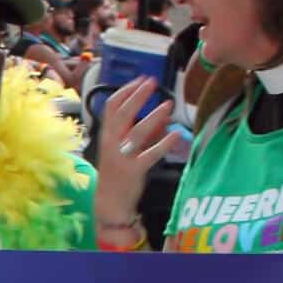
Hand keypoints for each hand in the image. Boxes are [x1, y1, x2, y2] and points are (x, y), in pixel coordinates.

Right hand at [95, 79, 174, 224]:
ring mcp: (122, 157)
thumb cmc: (117, 172)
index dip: (126, 90)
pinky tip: (175, 133)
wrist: (109, 203)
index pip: (112, 106)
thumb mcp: (123, 148)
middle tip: (153, 82)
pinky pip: (150, 154)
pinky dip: (164, 143)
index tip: (142, 79)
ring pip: (137, 132)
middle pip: (122, 113)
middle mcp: (111, 143)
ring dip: (154, 116)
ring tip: (169, 104)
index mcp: (106, 135)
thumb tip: (162, 116)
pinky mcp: (134, 171)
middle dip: (138, 95)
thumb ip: (140, 132)